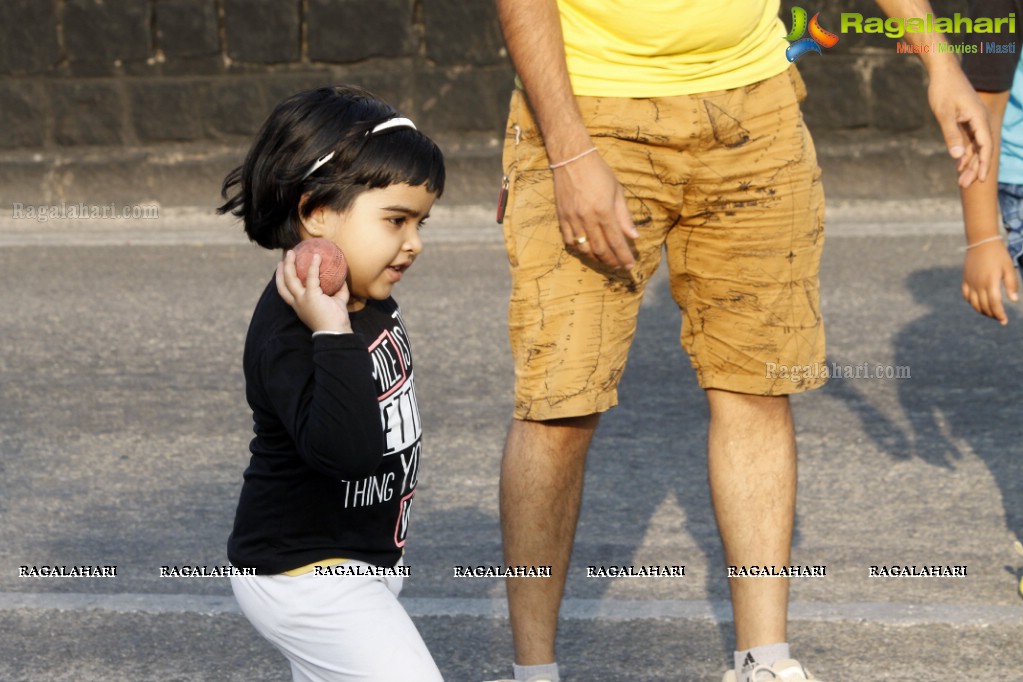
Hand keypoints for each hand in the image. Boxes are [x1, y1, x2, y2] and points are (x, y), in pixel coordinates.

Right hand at [276, 250, 352, 332]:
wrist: (336, 332)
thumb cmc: (336, 320)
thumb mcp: (336, 303)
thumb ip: (338, 291)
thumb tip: (342, 279)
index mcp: (299, 306)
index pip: (286, 292)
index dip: (282, 279)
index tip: (282, 268)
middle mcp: (297, 303)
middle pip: (283, 284)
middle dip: (281, 270)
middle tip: (285, 257)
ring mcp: (302, 299)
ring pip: (290, 279)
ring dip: (290, 264)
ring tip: (291, 252)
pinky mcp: (311, 296)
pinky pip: (311, 277)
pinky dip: (313, 266)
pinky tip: (317, 256)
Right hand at [552, 151, 639, 269]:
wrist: (571, 159)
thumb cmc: (598, 172)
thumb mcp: (617, 191)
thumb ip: (624, 216)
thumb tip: (634, 236)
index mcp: (604, 211)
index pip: (616, 241)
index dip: (624, 256)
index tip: (630, 265)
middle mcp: (587, 218)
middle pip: (600, 249)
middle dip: (612, 261)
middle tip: (619, 265)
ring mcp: (572, 219)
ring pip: (584, 249)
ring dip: (596, 259)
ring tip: (605, 260)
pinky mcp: (561, 218)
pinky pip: (569, 241)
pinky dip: (579, 249)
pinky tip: (587, 250)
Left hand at [927, 64, 992, 187]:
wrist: (942, 72)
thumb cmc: (943, 90)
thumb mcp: (944, 114)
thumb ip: (951, 135)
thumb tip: (958, 157)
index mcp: (978, 117)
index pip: (985, 145)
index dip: (984, 162)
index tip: (981, 178)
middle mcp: (980, 119)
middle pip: (981, 148)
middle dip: (974, 167)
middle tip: (965, 185)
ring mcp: (973, 120)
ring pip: (975, 145)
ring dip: (969, 162)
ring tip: (961, 181)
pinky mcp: (966, 119)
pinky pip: (969, 139)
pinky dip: (964, 152)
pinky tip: (958, 165)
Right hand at [962, 241, 1018, 324]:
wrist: (981, 242)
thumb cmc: (999, 254)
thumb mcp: (1009, 268)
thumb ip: (1011, 284)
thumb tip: (1014, 300)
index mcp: (990, 282)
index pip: (994, 304)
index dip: (999, 314)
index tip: (1004, 321)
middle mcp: (978, 284)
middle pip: (984, 306)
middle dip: (992, 315)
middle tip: (1000, 319)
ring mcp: (970, 282)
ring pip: (974, 303)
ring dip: (982, 311)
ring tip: (991, 314)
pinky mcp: (965, 279)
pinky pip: (966, 296)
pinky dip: (972, 303)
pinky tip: (978, 305)